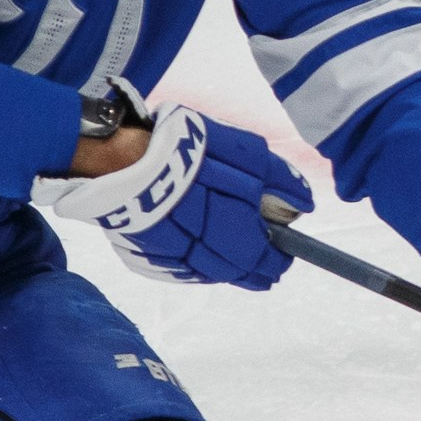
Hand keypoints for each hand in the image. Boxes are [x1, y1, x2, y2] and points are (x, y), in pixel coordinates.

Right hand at [42, 103, 314, 289]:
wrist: (115, 156)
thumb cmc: (189, 149)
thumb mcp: (245, 154)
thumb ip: (280, 182)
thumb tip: (305, 208)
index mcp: (232, 230)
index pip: (264, 259)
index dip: (277, 259)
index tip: (284, 256)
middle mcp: (203, 251)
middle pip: (236, 270)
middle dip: (254, 270)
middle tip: (267, 269)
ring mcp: (172, 256)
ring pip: (207, 271)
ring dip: (225, 268)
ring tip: (238, 263)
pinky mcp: (145, 256)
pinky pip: (177, 266)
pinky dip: (193, 262)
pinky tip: (200, 253)